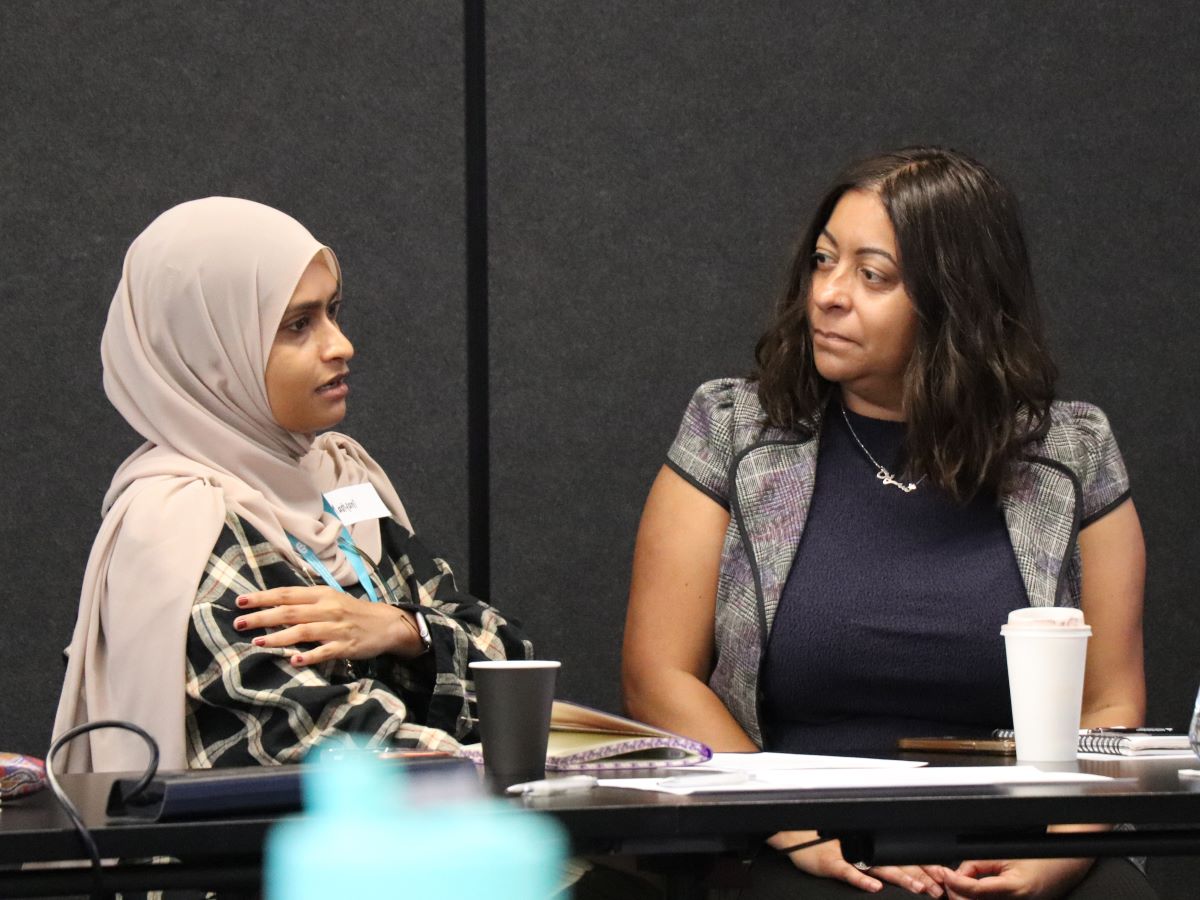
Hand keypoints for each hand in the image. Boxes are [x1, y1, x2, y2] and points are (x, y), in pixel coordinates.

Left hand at [234, 586, 425, 664]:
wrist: (386, 623)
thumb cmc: (352, 612)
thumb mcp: (330, 599)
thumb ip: (305, 601)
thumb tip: (273, 605)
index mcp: (321, 594)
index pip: (287, 593)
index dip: (263, 597)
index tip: (240, 601)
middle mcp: (327, 608)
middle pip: (290, 611)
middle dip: (263, 617)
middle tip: (239, 623)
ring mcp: (337, 628)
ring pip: (303, 631)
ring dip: (279, 636)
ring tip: (258, 642)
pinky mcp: (346, 646)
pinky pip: (325, 651)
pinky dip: (309, 655)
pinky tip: (293, 660)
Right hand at [769, 831, 945, 894]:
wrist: (795, 837)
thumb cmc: (823, 844)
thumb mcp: (853, 851)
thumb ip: (876, 861)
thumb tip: (905, 871)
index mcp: (871, 847)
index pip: (903, 858)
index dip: (924, 868)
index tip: (941, 879)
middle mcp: (863, 850)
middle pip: (897, 864)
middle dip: (920, 877)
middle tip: (937, 890)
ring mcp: (848, 856)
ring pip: (879, 867)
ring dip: (900, 877)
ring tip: (917, 887)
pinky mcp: (831, 863)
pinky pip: (849, 872)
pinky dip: (862, 879)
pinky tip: (874, 887)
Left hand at [940, 858, 1092, 898]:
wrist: (1061, 869)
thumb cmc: (1036, 859)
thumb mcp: (1005, 855)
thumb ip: (978, 864)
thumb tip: (957, 874)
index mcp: (1014, 888)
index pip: (975, 890)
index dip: (955, 882)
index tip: (944, 873)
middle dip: (955, 892)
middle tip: (947, 877)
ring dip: (961, 897)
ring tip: (956, 883)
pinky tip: (968, 892)